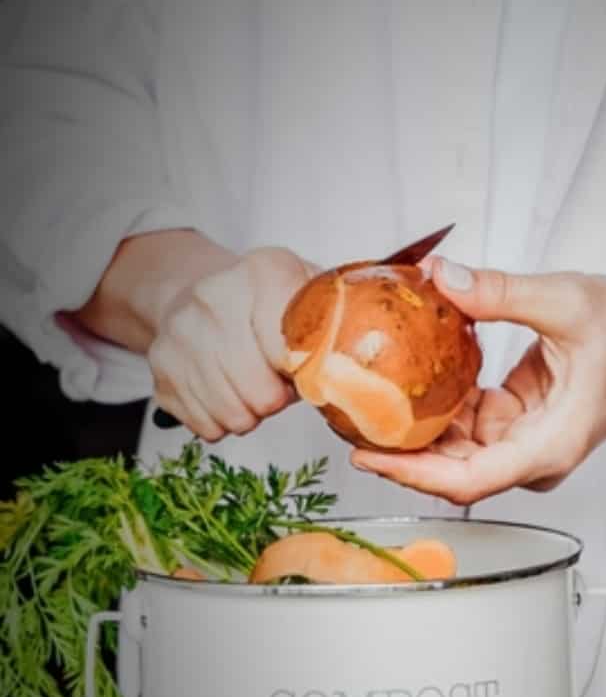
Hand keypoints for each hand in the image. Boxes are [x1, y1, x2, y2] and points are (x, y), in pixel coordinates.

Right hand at [148, 246, 317, 440]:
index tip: (301, 366)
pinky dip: (222, 420)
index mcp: (265, 271)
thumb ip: (336, 324)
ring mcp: (180, 332)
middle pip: (261, 393)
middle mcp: (213, 296)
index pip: (291, 352)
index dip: (302, 374)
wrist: (198, 291)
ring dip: (251, 413)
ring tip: (251, 385)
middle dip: (277, 399)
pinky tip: (224, 390)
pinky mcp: (160, 367)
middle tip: (276, 382)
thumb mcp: (308, 294)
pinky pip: (206, 426)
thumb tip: (354, 372)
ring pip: (233, 416)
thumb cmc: (266, 303)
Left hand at [350, 258, 605, 503]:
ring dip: (414, 428)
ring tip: (363, 398)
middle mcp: (534, 456)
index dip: (411, 473)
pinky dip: (437, 407)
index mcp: (548, 445)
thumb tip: (441, 279)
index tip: (366, 454)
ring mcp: (526, 443)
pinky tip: (404, 381)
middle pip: (453, 471)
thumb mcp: (566, 301)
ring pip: (456, 450)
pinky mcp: (519, 424)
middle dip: (400, 451)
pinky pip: (467, 425)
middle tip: (346, 417)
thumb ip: (499, 293)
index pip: (467, 480)